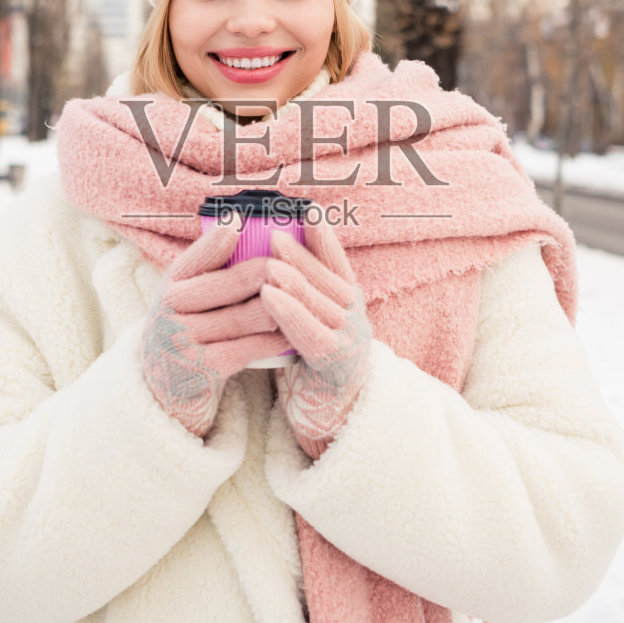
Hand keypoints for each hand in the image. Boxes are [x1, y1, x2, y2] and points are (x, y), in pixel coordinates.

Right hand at [140, 221, 290, 437]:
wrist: (164, 387)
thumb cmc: (188, 329)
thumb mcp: (187, 299)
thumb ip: (209, 271)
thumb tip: (243, 228)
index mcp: (170, 285)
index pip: (194, 259)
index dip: (216, 242)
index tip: (238, 222)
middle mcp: (171, 310)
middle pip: (226, 284)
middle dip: (264, 272)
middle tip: (292, 263)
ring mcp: (184, 341)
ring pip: (242, 317)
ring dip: (277, 306)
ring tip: (302, 296)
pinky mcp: (202, 369)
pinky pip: (246, 349)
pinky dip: (272, 340)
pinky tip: (291, 333)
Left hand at [260, 221, 372, 456]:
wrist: (334, 413)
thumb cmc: (314, 362)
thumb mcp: (314, 321)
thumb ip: (304, 294)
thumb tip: (273, 256)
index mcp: (348, 301)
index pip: (337, 262)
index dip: (324, 236)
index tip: (309, 209)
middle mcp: (354, 315)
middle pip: (327, 278)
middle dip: (301, 254)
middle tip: (275, 233)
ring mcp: (349, 338)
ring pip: (319, 302)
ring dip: (294, 279)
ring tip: (269, 262)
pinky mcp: (335, 361)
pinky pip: (309, 332)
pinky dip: (289, 311)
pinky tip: (269, 297)